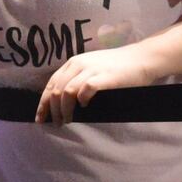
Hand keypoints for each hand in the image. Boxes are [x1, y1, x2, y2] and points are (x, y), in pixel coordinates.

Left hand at [35, 46, 155, 124]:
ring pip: (66, 92)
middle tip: (56, 124)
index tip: (40, 118)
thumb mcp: (90, 68)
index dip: (43, 103)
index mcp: (72, 63)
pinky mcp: (103, 76)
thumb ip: (76, 79)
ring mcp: (90, 70)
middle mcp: (78, 64)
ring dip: (64, 110)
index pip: (50, 84)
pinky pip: (85, 89)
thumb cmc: (116, 67)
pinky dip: (82, 100)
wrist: (141, 58)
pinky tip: (84, 107)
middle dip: (52, 110)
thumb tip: (61, 103)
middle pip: (56, 90)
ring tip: (67, 120)